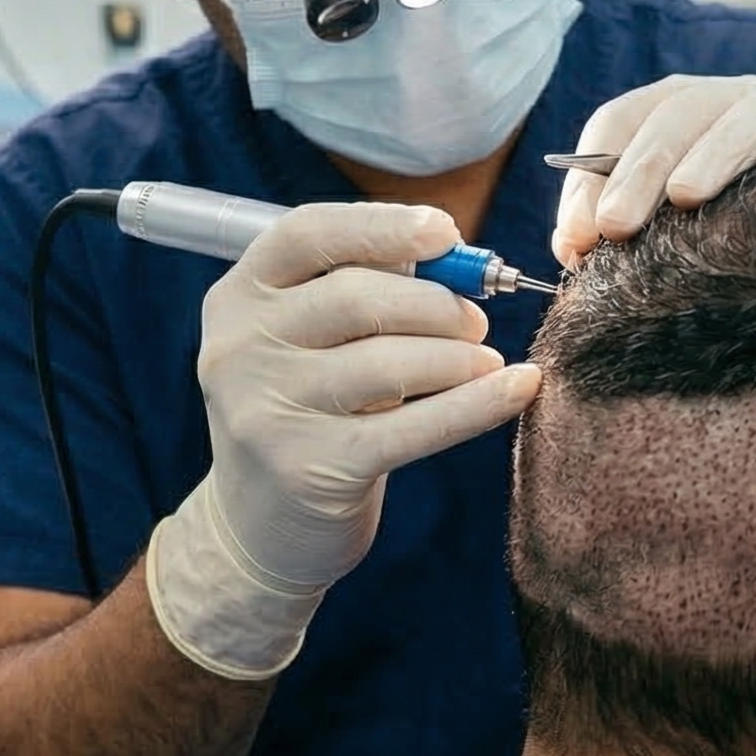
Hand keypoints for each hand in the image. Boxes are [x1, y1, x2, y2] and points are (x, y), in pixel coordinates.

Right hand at [148, 202, 541, 678]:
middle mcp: (238, 349)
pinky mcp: (309, 470)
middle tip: (477, 322)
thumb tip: (460, 260)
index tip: (446, 233)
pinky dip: (477, 404)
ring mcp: (267, 412)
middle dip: (437, 304)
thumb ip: (362, 293)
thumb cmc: (307, 412)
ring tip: (486, 361)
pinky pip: (413, 427)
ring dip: (458, 356)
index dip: (382, 225)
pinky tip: (519, 387)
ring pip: (389, 363)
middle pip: (356, 297)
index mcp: (236, 297)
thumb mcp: (307, 342)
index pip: (306, 234)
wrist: (259, 529)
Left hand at [550, 74, 755, 268]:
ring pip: (748, 115)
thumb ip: (612, 229)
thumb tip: (569, 247)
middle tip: (615, 227)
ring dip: (714, 153)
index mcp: (671, 113)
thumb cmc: (721, 226)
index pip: (619, 121)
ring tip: (685, 197)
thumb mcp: (661, 224)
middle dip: (640, 171)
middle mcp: (725, 100)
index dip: (591, 176)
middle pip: (676, 116)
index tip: (579, 237)